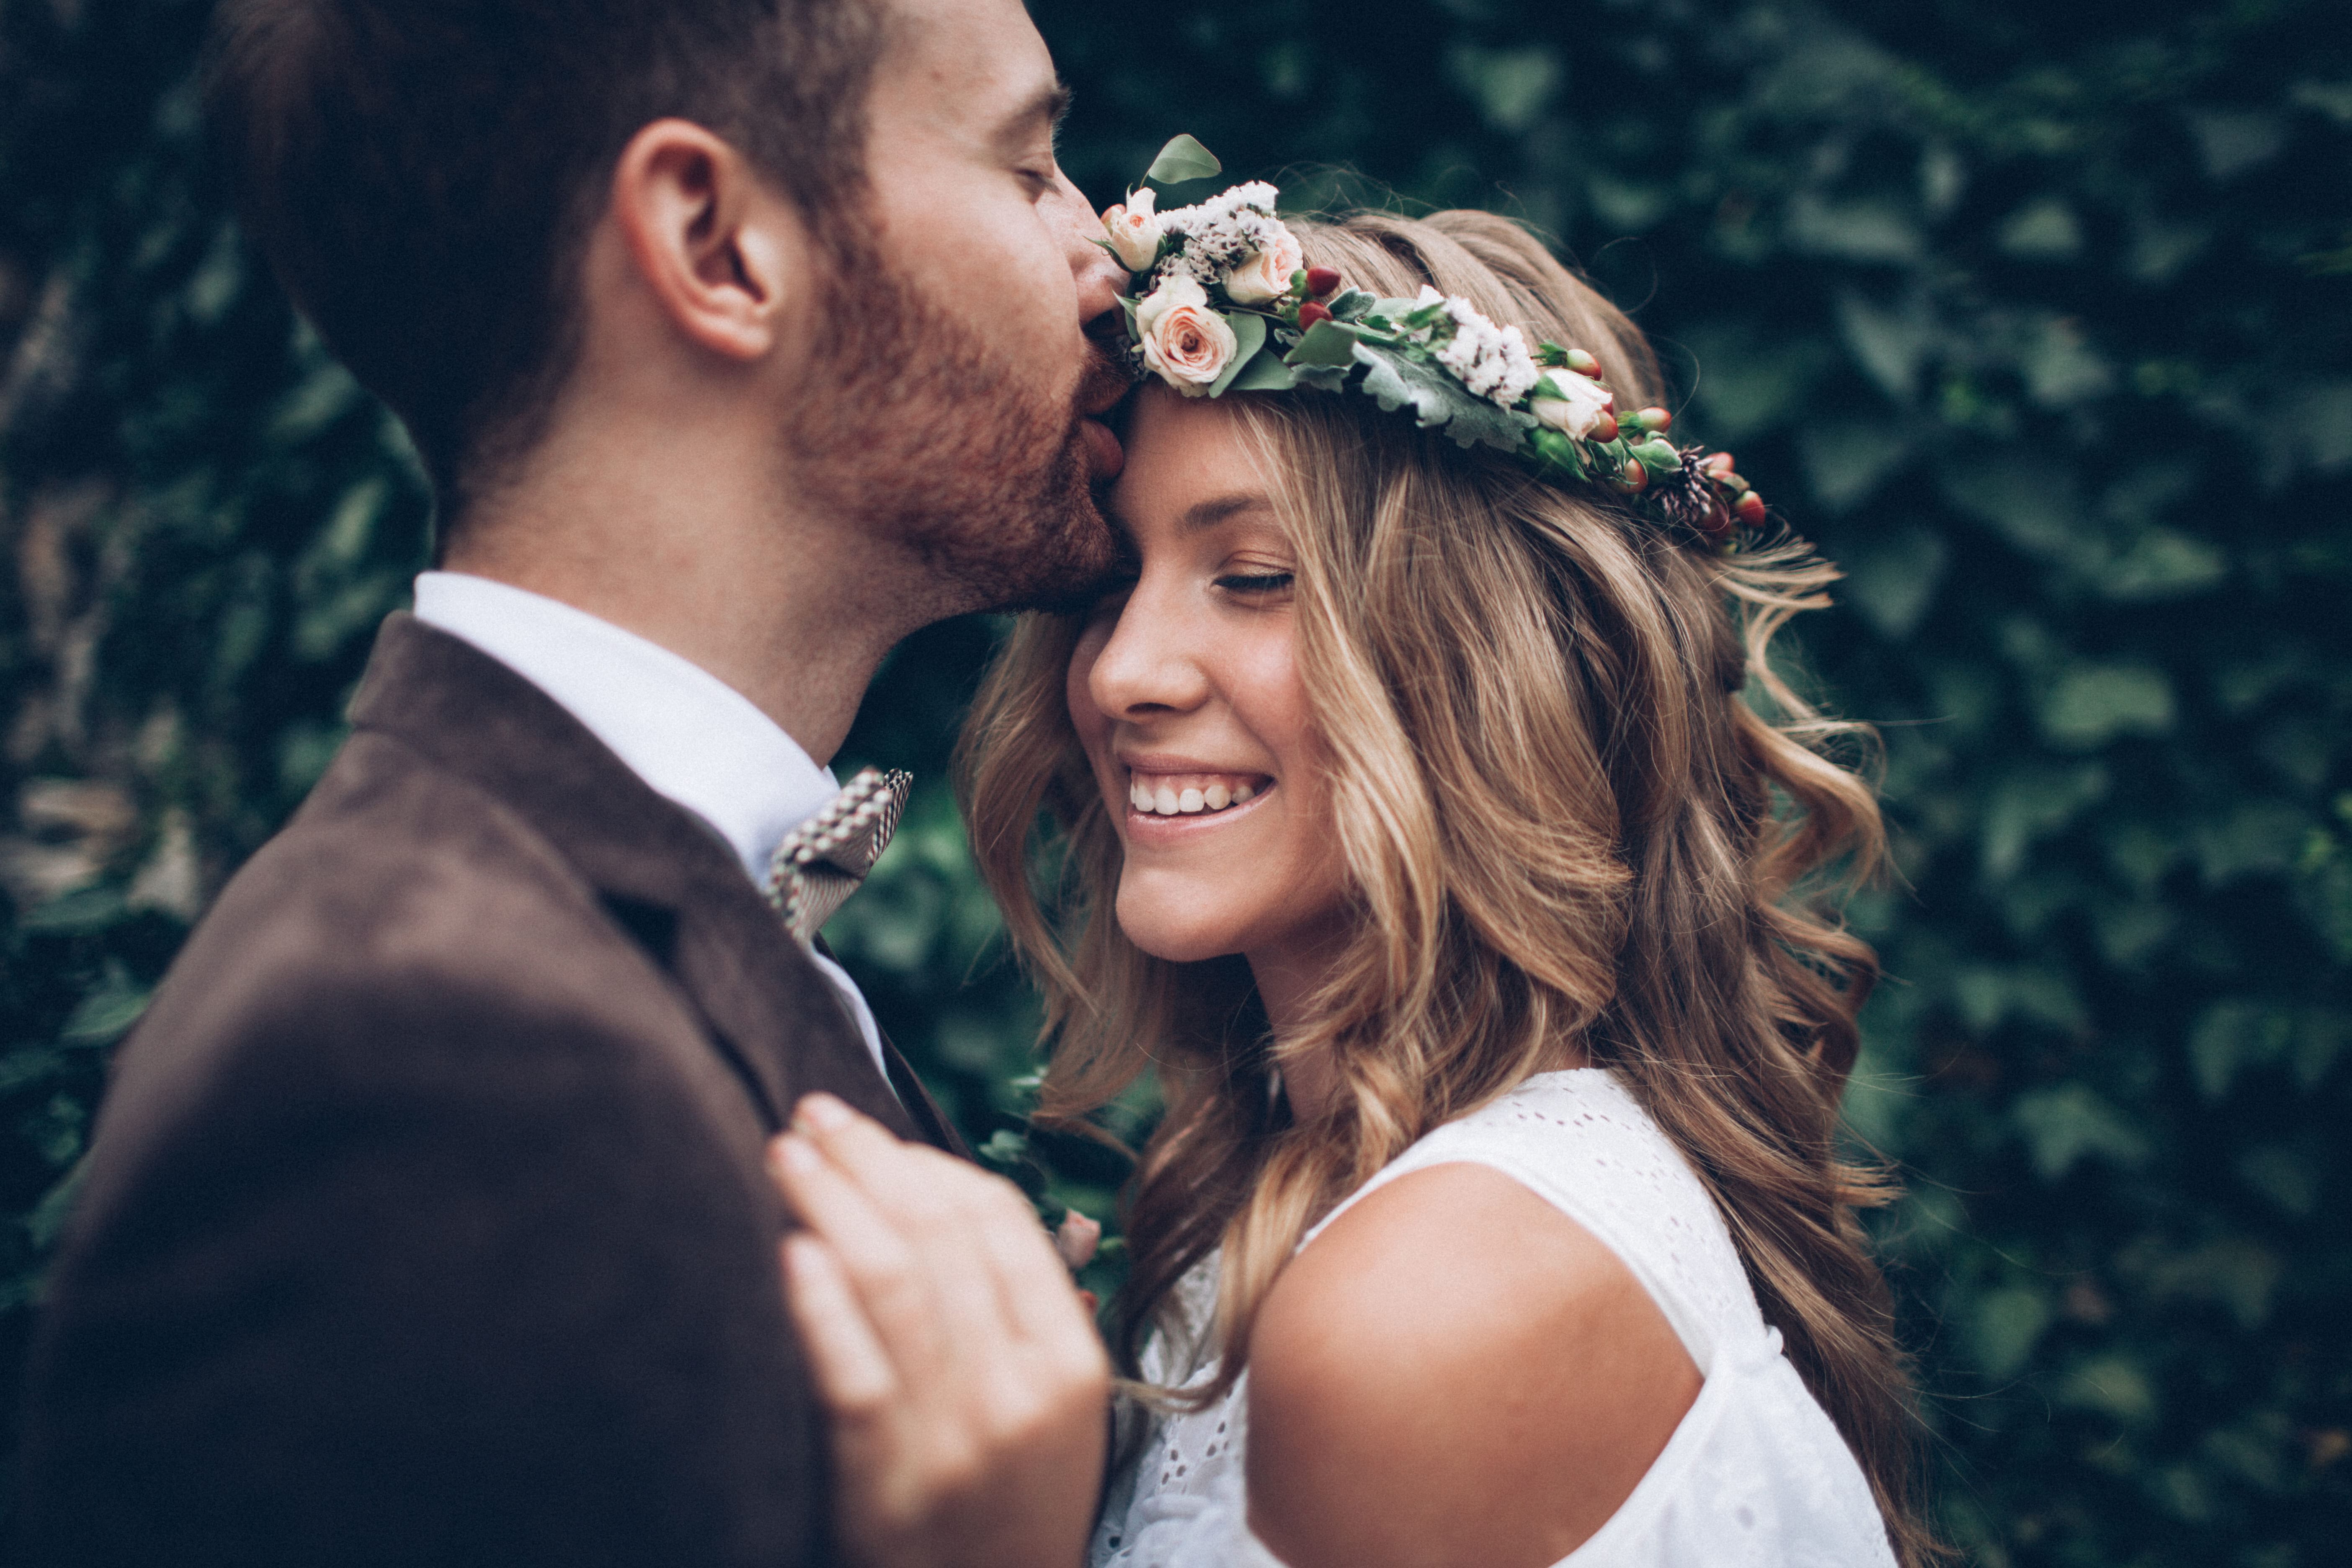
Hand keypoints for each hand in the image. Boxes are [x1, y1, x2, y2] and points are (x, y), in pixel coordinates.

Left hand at [771, 1094, 1110, 1567]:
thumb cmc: (1009, 1508)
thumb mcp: (1054, 1412)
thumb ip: (1023, 1308)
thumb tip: (957, 1195)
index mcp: (1068, 1363)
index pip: (999, 1223)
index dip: (927, 1162)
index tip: (871, 1132)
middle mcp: (1017, 1391)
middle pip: (939, 1236)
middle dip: (870, 1160)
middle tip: (812, 1115)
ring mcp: (954, 1438)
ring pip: (892, 1285)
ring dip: (831, 1203)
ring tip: (785, 1156)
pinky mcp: (885, 1484)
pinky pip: (851, 1374)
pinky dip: (819, 1305)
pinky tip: (790, 1251)